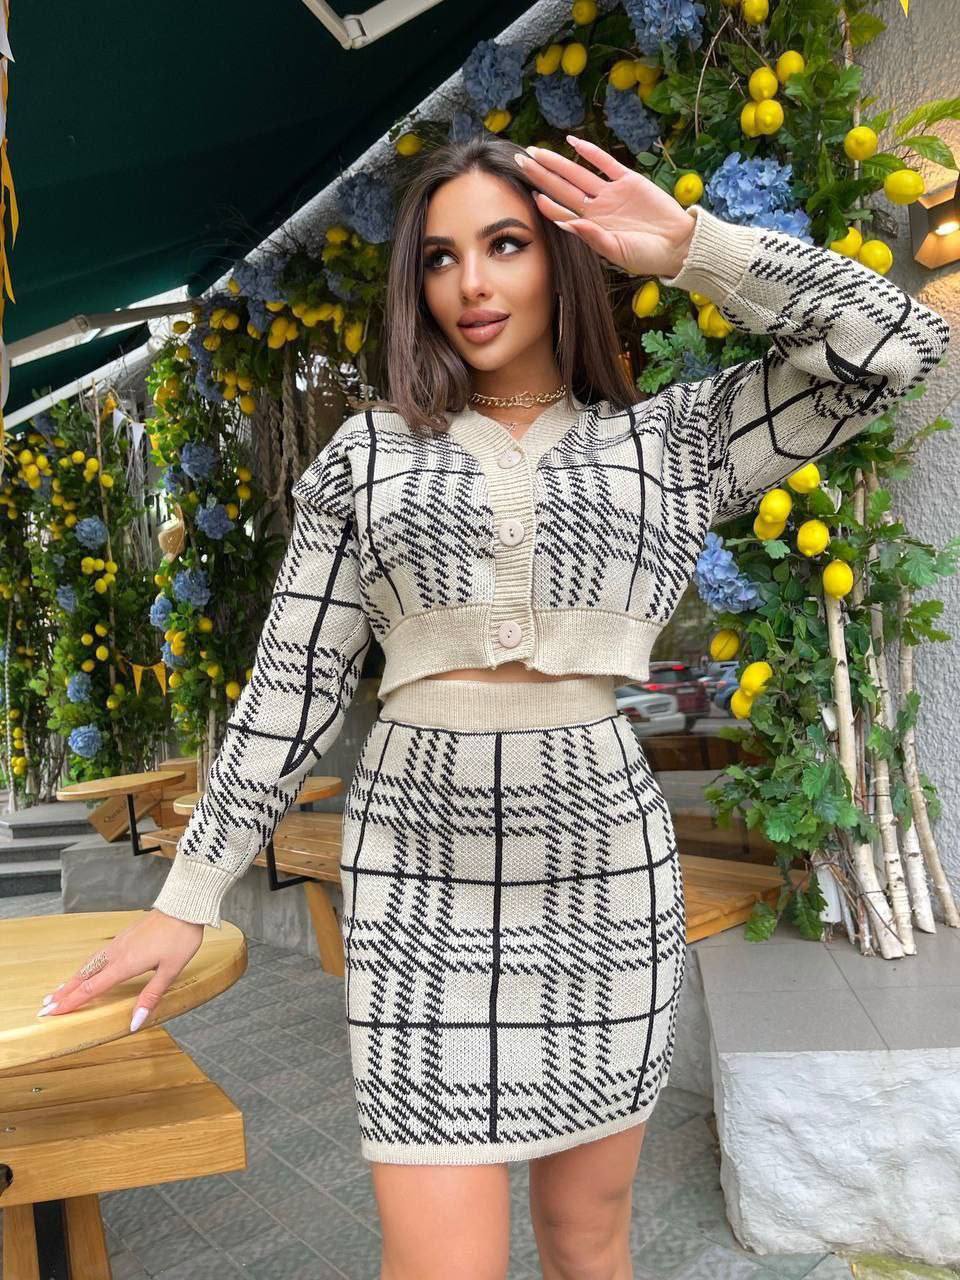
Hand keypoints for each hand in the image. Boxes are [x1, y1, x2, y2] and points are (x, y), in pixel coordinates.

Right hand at [38, 909, 204, 1032]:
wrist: (184, 907)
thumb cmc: (180, 939)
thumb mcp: (170, 971)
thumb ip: (150, 997)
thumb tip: (134, 1023)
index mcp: (124, 964)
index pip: (91, 988)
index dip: (70, 1002)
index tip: (52, 1013)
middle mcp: (116, 953)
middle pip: (84, 976)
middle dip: (64, 992)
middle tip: (46, 1007)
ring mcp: (118, 942)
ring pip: (89, 964)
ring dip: (72, 979)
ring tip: (59, 991)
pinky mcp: (124, 936)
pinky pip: (98, 954)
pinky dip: (85, 966)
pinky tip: (87, 968)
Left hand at [516, 135, 695, 279]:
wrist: (678, 244)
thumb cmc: (647, 256)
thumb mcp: (617, 251)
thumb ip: (592, 237)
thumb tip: (567, 224)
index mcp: (592, 227)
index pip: (562, 212)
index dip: (545, 203)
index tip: (528, 193)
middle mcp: (597, 208)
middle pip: (563, 188)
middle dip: (542, 175)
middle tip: (520, 162)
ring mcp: (611, 193)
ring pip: (578, 173)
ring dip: (558, 163)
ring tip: (537, 152)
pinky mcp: (628, 180)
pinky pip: (605, 163)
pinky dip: (589, 152)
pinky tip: (572, 142)